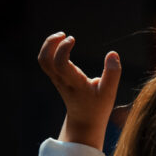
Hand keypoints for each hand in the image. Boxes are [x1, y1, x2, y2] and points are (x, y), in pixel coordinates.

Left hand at [38, 32, 121, 149]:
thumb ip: (112, 73)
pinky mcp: (57, 78)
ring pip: (43, 61)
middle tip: (64, 34)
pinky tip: (62, 44)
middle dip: (50, 44)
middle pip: (44, 61)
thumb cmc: (98, 106)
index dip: (62, 49)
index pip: (60, 64)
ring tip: (62, 36)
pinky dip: (50, 50)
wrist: (84, 120)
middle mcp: (62, 81)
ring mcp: (57, 80)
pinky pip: (47, 62)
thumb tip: (112, 53)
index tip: (73, 39)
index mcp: (74, 84)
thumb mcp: (109, 92)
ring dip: (48, 46)